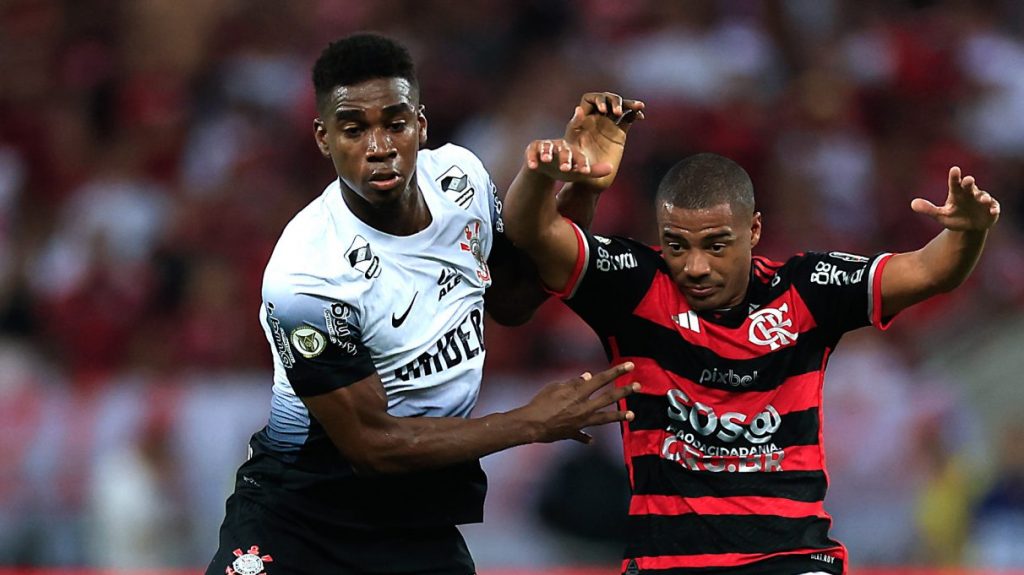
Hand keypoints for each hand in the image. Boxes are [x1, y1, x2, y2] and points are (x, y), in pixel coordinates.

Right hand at [520, 362, 638, 443]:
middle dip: (624, 391)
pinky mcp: (573, 432)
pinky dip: (585, 437)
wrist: (531, 425)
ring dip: (619, 416)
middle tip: (638, 386)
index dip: (616, 371)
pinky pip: (581, 436)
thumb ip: (573, 382)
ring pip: (604, 418)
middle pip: (608, 398)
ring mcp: (581, 421)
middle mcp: (584, 407)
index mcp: (578, 393)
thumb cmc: (540, 402)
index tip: (629, 366)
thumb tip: (587, 377)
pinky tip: (591, 440)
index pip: (601, 379)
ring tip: (631, 415)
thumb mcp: (555, 387)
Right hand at [524, 138, 613, 182]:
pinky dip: (532, 158)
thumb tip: (611, 168)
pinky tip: (532, 165)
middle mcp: (560, 145)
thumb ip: (594, 171)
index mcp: (573, 150)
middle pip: (564, 150)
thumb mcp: (578, 172)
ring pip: (547, 147)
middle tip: (566, 168)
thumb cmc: (565, 168)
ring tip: (546, 160)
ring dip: (547, 153)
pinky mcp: (533, 148)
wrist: (545, 168)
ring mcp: (546, 145)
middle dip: (565, 159)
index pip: (579, 156)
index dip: (582, 163)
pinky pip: (532, 151)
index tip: (585, 172)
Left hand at [562, 92, 645, 189]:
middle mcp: (597, 119)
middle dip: (615, 101)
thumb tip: (579, 108)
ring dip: (629, 104)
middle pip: (608, 99)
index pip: (591, 98)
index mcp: (584, 119)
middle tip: (617, 112)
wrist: (589, 180)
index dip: (598, 99)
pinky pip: (629, 119)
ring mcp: (609, 126)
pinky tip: (640, 116)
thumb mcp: (572, 143)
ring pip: (621, 108)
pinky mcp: (619, 134)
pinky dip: (635, 114)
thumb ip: (575, 125)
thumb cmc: (575, 165)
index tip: (603, 110)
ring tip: (638, 106)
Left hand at [911, 167, 999, 231]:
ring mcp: (982, 201)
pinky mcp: (991, 209)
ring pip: (983, 196)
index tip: (954, 169)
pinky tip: (993, 211)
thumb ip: (928, 209)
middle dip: (969, 183)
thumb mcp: (941, 215)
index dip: (954, 177)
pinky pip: (993, 208)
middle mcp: (970, 194)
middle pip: (969, 186)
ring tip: (982, 199)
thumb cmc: (955, 217)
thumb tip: (912, 204)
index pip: (954, 183)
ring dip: (983, 197)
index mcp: (957, 194)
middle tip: (968, 180)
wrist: (970, 225)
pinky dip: (993, 209)